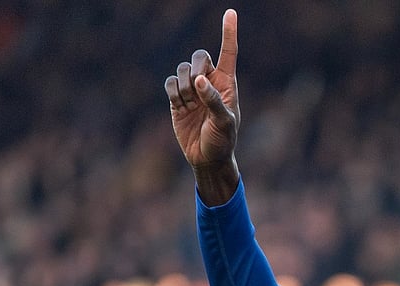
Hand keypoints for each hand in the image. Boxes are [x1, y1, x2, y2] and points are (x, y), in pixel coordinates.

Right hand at [164, 8, 240, 203]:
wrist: (206, 158)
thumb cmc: (223, 140)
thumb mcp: (225, 123)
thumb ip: (214, 101)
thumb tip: (200, 80)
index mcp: (227, 83)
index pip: (229, 53)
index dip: (229, 32)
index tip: (230, 12)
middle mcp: (210, 82)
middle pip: (198, 56)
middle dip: (196, 67)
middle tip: (198, 86)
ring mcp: (192, 89)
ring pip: (181, 69)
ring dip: (184, 86)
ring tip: (191, 105)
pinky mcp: (176, 98)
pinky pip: (169, 82)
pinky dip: (173, 93)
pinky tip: (182, 107)